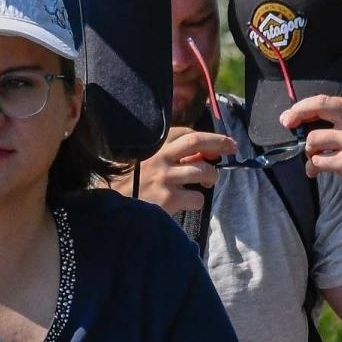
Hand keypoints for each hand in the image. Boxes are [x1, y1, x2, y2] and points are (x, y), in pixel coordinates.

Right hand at [109, 127, 235, 214]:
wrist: (110, 208)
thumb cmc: (126, 185)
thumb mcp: (140, 161)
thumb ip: (165, 156)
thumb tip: (200, 155)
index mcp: (153, 147)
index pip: (186, 133)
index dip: (206, 138)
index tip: (216, 145)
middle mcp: (160, 158)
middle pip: (197, 141)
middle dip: (219, 142)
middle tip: (232, 147)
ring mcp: (165, 178)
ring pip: (204, 171)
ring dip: (211, 177)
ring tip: (207, 183)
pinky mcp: (168, 200)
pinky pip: (197, 198)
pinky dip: (197, 200)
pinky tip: (186, 202)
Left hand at [280, 96, 341, 208]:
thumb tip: (307, 120)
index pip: (324, 100)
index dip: (302, 107)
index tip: (289, 115)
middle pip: (316, 108)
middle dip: (296, 114)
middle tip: (286, 123)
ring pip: (312, 140)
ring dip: (309, 152)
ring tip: (317, 160)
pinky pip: (317, 162)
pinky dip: (313, 167)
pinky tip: (318, 172)